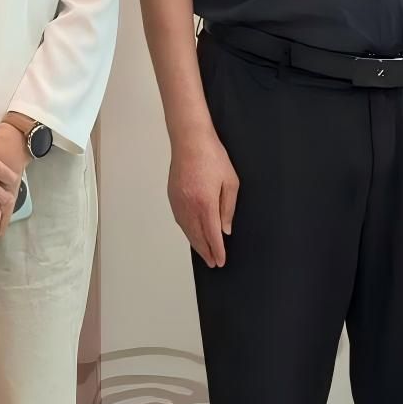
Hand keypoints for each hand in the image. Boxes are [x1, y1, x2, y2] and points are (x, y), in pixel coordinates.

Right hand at [168, 124, 240, 269]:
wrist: (190, 140)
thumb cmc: (213, 157)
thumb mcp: (230, 182)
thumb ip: (228, 208)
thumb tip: (225, 229)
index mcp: (205, 203)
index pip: (211, 234)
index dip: (217, 250)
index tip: (220, 261)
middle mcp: (189, 206)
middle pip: (197, 236)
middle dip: (205, 251)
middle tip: (212, 263)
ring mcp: (178, 202)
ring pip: (186, 230)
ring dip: (195, 243)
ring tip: (203, 252)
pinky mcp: (172, 196)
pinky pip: (180, 220)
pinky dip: (187, 231)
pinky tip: (192, 234)